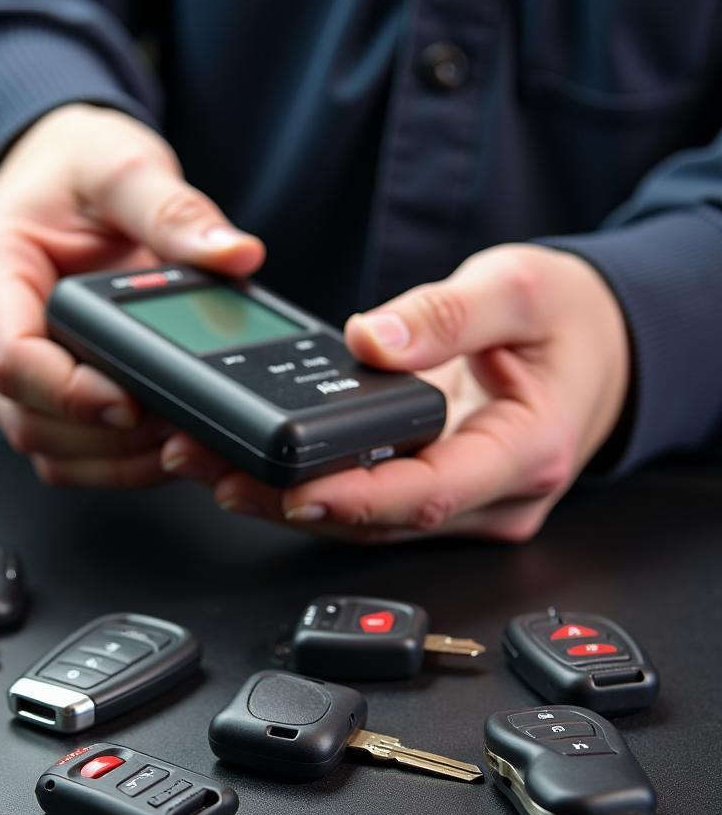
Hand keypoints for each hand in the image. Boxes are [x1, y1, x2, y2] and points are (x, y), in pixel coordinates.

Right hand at [0, 104, 263, 486]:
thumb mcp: (124, 166)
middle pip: (30, 419)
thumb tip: (233, 254)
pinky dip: (115, 458)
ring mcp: (1, 364)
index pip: (14, 360)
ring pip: (47, 446)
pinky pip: (64, 448)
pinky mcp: (32, 389)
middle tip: (182, 424)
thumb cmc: (71, 167)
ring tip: (181, 436)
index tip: (135, 401)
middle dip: (111, 436)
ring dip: (117, 457)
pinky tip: (161, 441)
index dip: (75, 396)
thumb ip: (174, 211)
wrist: (56, 173)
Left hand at [161, 244, 630, 541]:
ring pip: (367, 524)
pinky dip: (311, 490)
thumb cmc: (570, 322)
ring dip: (287, 502)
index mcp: (526, 452)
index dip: (355, 498)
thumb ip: (447, 313)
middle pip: (382, 520)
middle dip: (291, 501)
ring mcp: (466, 506)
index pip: (430, 492)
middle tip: (213, 468)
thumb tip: (369, 339)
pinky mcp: (439, 498)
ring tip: (212, 467)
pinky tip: (256, 469)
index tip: (291, 488)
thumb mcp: (520, 290)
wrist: (602, 350)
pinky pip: (371, 505)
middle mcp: (494, 497)